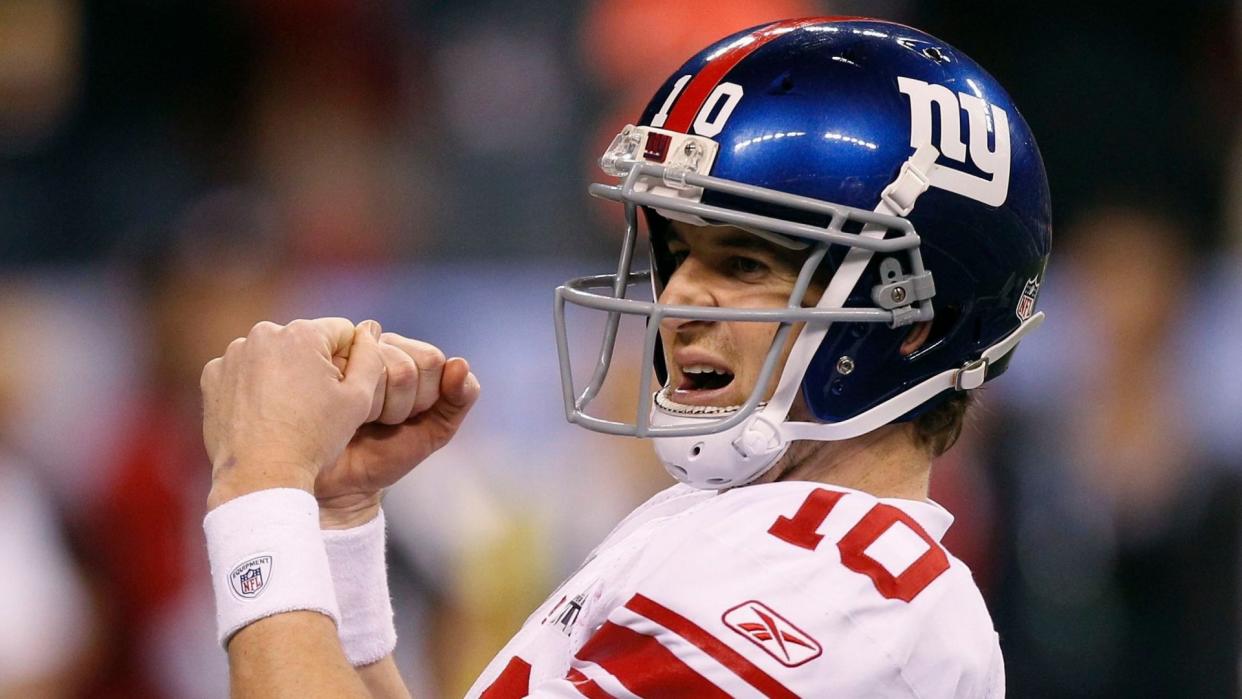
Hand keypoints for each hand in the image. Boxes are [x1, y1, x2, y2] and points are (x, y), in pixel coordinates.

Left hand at [202, 318, 386, 509]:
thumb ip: (371, 357)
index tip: (339, 393)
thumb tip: (368, 331)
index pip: (341, 332)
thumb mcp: (360, 399)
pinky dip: (253, 386)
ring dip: (282, 373)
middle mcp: (263, 333)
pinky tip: (262, 415)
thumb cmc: (315, 439)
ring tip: (286, 413)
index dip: (348, 362)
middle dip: (312, 365)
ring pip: (273, 355)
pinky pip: (243, 371)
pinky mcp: (212, 375)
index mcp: (302, 333)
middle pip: (304, 342)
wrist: (261, 476)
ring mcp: (233, 354)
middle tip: (314, 406)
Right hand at [316, 332, 480, 528]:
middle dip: (402, 406)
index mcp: (407, 355)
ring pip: (379, 370)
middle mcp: (375, 347)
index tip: (408, 417)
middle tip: (382, 421)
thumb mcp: (434, 430)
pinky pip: (350, 377)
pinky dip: (355, 404)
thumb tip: (460, 364)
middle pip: (406, 366)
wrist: (343, 482)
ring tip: (362, 419)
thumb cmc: (387, 452)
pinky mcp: (317, 366)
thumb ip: (459, 399)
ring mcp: (344, 354)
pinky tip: (345, 415)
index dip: (425, 397)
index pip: (432, 359)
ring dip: (377, 408)